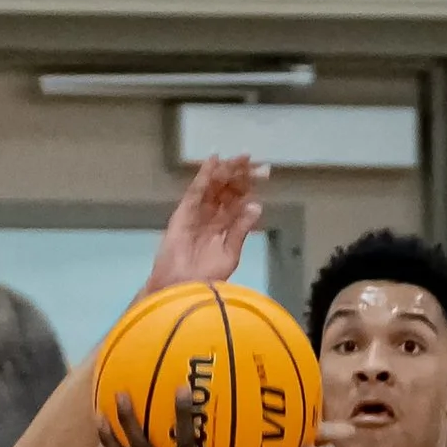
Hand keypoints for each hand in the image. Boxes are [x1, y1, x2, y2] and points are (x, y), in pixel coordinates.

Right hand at [145, 156, 265, 290]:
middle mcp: (211, 217)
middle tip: (252, 161)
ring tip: (239, 158)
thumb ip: (241, 229)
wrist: (182, 289)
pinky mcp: (183, 212)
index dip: (250, 186)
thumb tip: (256, 205)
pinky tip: (214, 160)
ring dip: (226, 171)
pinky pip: (195, 190)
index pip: (238, 201)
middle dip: (240, 175)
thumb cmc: (205, 278)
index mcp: (224, 227)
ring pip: (213, 187)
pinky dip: (204, 175)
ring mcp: (197, 213)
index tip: (264, 172)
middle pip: (227, 190)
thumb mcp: (230, 253)